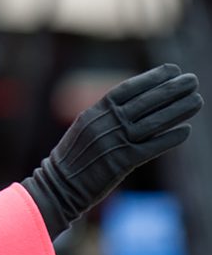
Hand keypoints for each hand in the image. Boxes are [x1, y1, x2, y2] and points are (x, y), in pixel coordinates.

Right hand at [21, 64, 202, 238]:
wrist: (59, 184)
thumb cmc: (72, 157)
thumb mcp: (84, 128)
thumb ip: (106, 116)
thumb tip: (132, 105)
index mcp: (94, 112)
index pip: (127, 89)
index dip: (151, 78)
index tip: (172, 70)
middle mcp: (105, 124)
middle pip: (145, 102)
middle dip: (171, 89)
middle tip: (192, 80)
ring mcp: (114, 142)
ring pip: (153, 122)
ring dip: (177, 110)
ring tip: (196, 100)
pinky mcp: (122, 162)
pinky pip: (151, 147)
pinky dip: (169, 138)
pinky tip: (185, 130)